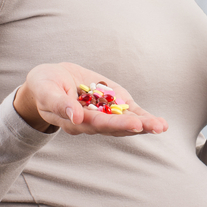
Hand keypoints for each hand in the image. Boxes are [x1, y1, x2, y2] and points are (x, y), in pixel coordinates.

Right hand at [14, 63, 167, 135]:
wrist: (50, 80)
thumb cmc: (44, 85)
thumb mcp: (46, 90)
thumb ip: (59, 103)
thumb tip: (75, 117)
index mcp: (75, 121)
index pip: (97, 124)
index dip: (116, 124)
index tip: (134, 124)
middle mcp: (92, 121)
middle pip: (115, 127)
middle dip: (135, 126)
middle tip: (154, 127)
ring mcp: (104, 114)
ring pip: (125, 122)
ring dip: (145, 125)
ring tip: (161, 126)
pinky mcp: (112, 104)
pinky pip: (129, 112)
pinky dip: (144, 117)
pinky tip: (159, 123)